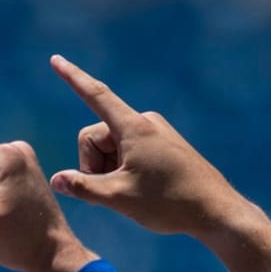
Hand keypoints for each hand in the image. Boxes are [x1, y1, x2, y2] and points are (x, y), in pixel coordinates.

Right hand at [49, 55, 242, 235]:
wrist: (215, 211)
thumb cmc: (168, 203)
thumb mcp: (117, 198)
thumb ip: (82, 186)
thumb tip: (56, 180)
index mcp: (134, 128)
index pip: (95, 95)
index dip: (72, 78)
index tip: (55, 60)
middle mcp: (144, 122)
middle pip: (94, 137)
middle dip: (93, 165)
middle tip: (113, 191)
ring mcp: (154, 132)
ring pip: (108, 148)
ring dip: (107, 171)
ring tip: (131, 192)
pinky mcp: (161, 144)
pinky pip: (125, 151)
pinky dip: (121, 170)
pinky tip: (140, 189)